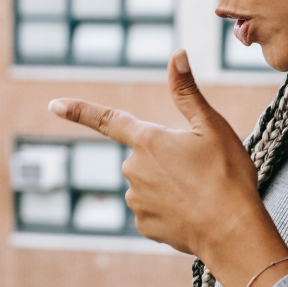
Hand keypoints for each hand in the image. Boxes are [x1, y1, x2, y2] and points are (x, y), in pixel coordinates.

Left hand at [50, 50, 287, 286]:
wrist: (233, 232)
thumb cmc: (227, 175)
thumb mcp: (213, 128)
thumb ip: (188, 92)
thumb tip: (177, 54)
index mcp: (148, 141)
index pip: (108, 120)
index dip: (80, 110)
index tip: (54, 104)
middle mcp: (133, 170)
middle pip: (144, 157)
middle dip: (166, 160)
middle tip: (200, 169)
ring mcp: (136, 201)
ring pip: (149, 184)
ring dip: (169, 186)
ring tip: (201, 193)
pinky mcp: (144, 226)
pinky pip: (153, 210)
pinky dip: (171, 209)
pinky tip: (193, 212)